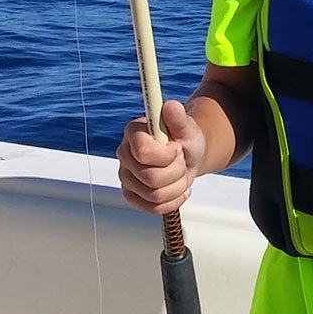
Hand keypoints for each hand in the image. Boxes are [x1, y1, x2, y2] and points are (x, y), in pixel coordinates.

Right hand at [116, 99, 206, 214]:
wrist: (188, 159)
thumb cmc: (186, 140)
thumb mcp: (188, 128)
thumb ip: (179, 118)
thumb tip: (171, 106)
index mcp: (133, 133)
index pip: (143, 152)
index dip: (166, 155)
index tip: (176, 148)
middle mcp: (124, 154)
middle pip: (151, 178)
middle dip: (176, 172)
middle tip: (180, 161)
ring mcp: (125, 177)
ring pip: (155, 195)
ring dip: (177, 186)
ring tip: (180, 173)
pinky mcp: (131, 195)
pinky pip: (154, 208)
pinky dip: (173, 201)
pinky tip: (177, 188)